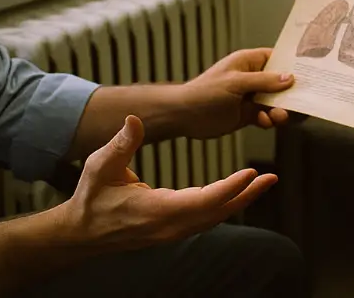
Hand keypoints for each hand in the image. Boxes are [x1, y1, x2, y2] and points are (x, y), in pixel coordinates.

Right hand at [56, 116, 276, 252]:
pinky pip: (207, 218)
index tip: (251, 173)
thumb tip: (135, 120)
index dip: (229, 187)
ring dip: (241, 200)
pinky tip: (240, 191)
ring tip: (264, 182)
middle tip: (271, 177)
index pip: (202, 201)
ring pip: (215, 217)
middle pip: (218, 212)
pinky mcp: (174, 230)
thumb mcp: (100, 167)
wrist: (81, 232)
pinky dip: (226, 204)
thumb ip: (121, 144)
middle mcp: (170, 226)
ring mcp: (173, 232)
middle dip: (246, 195)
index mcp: (156, 210)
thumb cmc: (91, 198)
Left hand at [183, 48, 296, 139]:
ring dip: (281, 110)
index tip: (310, 73)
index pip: (278, 58)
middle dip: (291, 93)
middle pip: (282, 82)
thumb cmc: (205, 92)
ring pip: (277, 101)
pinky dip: (270, 120)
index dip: (294, 64)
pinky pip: (268, 115)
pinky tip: (263, 122)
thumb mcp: (237, 83)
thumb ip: (264, 81)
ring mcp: (252, 96)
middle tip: (299, 102)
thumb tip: (291, 78)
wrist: (184, 116)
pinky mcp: (249, 114)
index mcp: (249, 62)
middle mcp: (253, 78)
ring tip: (277, 116)